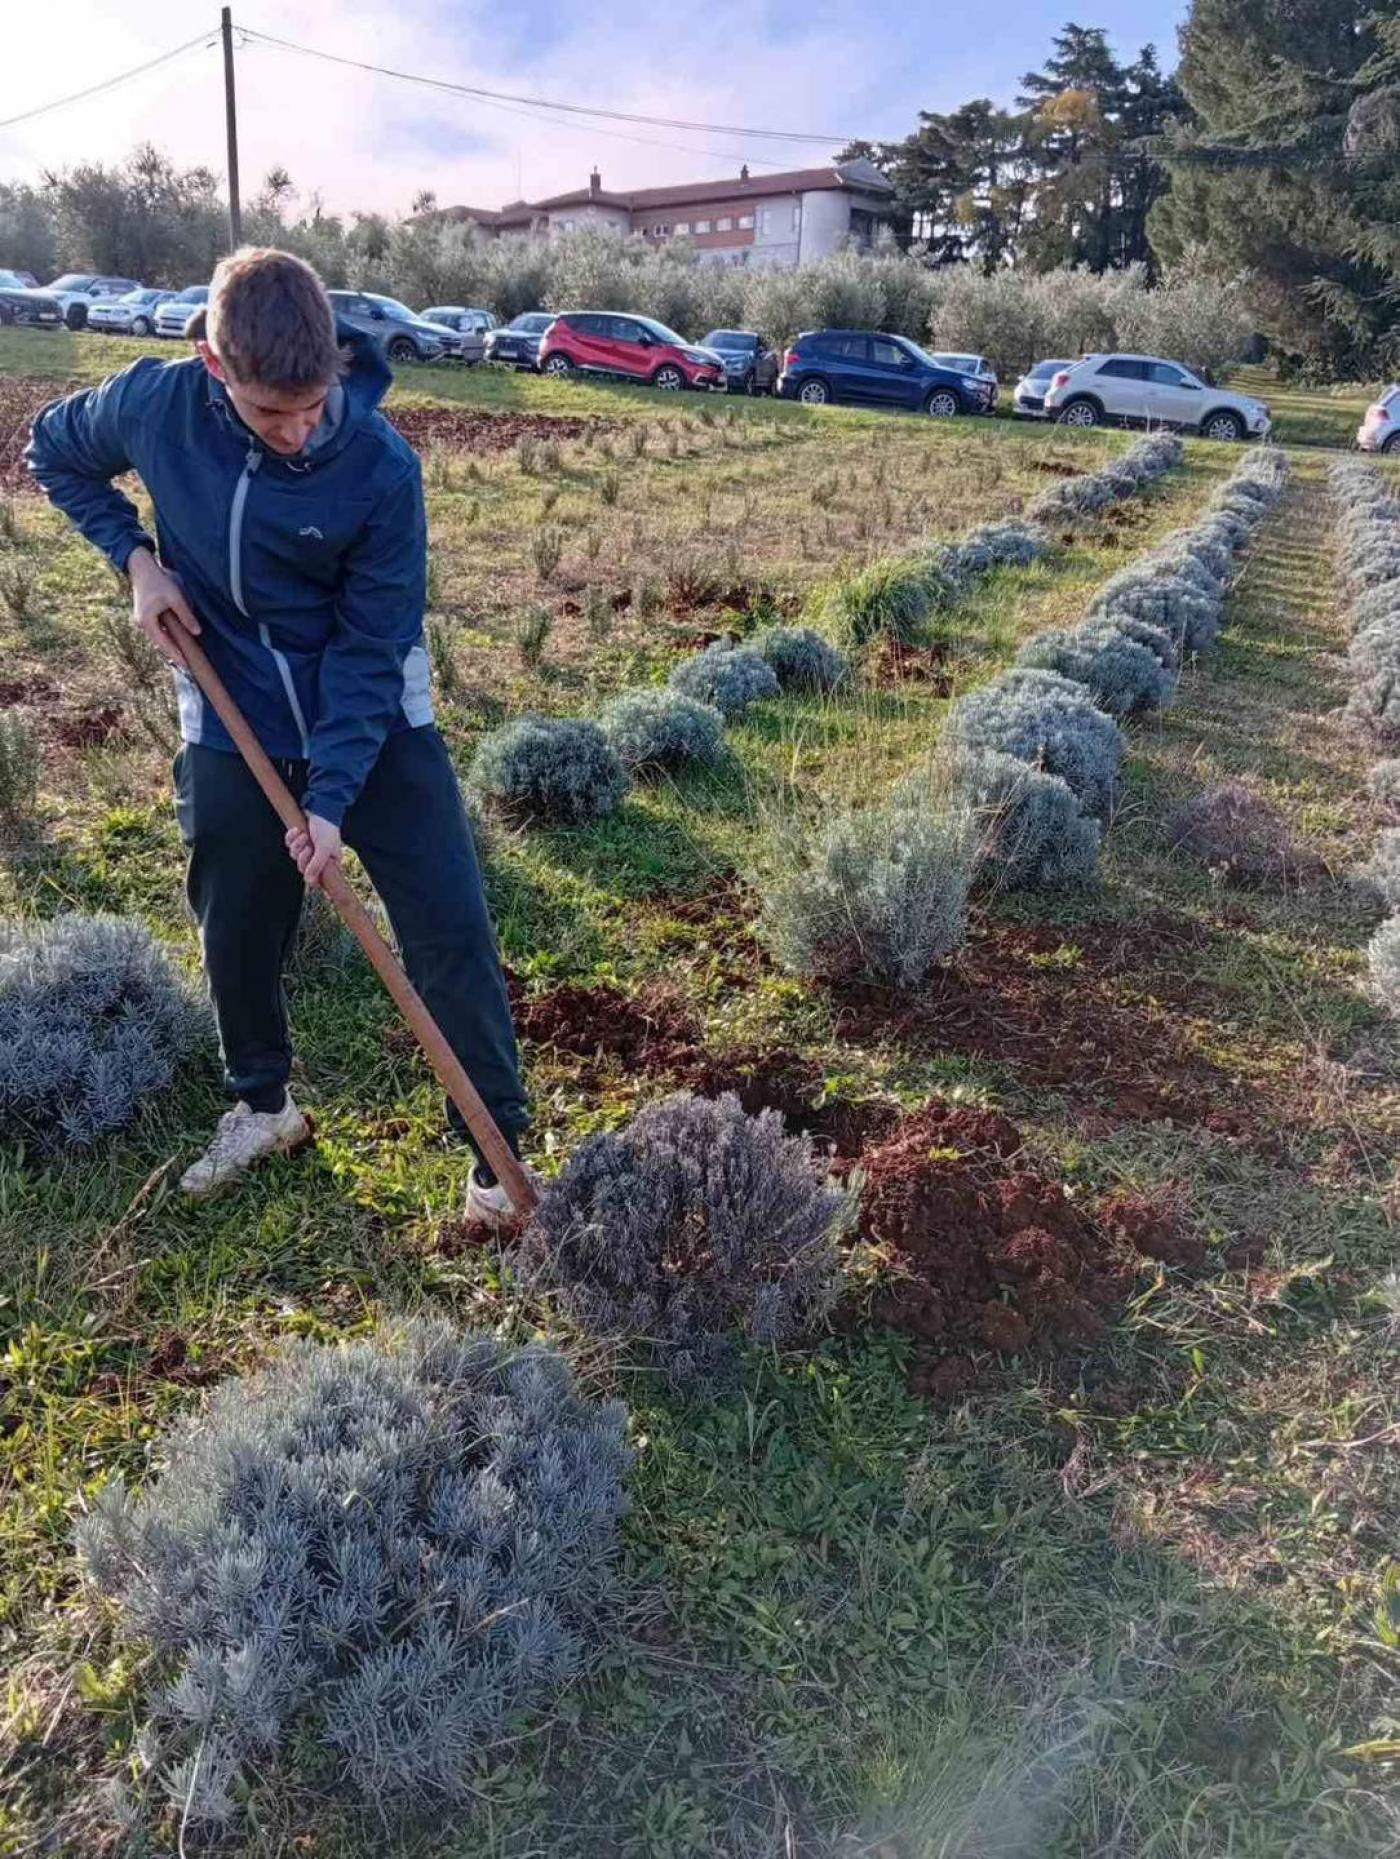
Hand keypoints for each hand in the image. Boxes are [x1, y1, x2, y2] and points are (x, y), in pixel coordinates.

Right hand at [128, 546, 199, 667]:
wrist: (142, 568)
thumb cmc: (158, 581)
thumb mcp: (175, 598)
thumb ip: (186, 615)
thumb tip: (197, 632)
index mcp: (147, 622)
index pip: (164, 644)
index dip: (176, 655)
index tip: (186, 666)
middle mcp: (142, 624)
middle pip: (161, 643)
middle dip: (174, 653)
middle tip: (188, 665)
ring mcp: (143, 620)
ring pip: (159, 637)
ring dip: (171, 645)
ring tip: (185, 656)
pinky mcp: (146, 615)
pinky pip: (158, 630)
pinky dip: (168, 636)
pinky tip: (178, 640)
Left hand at [286, 813, 342, 887]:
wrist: (320, 808)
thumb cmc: (326, 828)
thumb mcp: (323, 849)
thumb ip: (316, 866)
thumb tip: (309, 882)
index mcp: (330, 862)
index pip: (318, 877)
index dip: (311, 875)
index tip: (308, 870)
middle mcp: (318, 857)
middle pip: (303, 867)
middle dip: (302, 857)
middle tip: (308, 848)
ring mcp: (308, 848)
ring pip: (294, 856)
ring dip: (297, 845)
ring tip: (304, 835)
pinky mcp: (298, 839)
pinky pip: (289, 844)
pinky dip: (291, 837)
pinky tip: (297, 830)